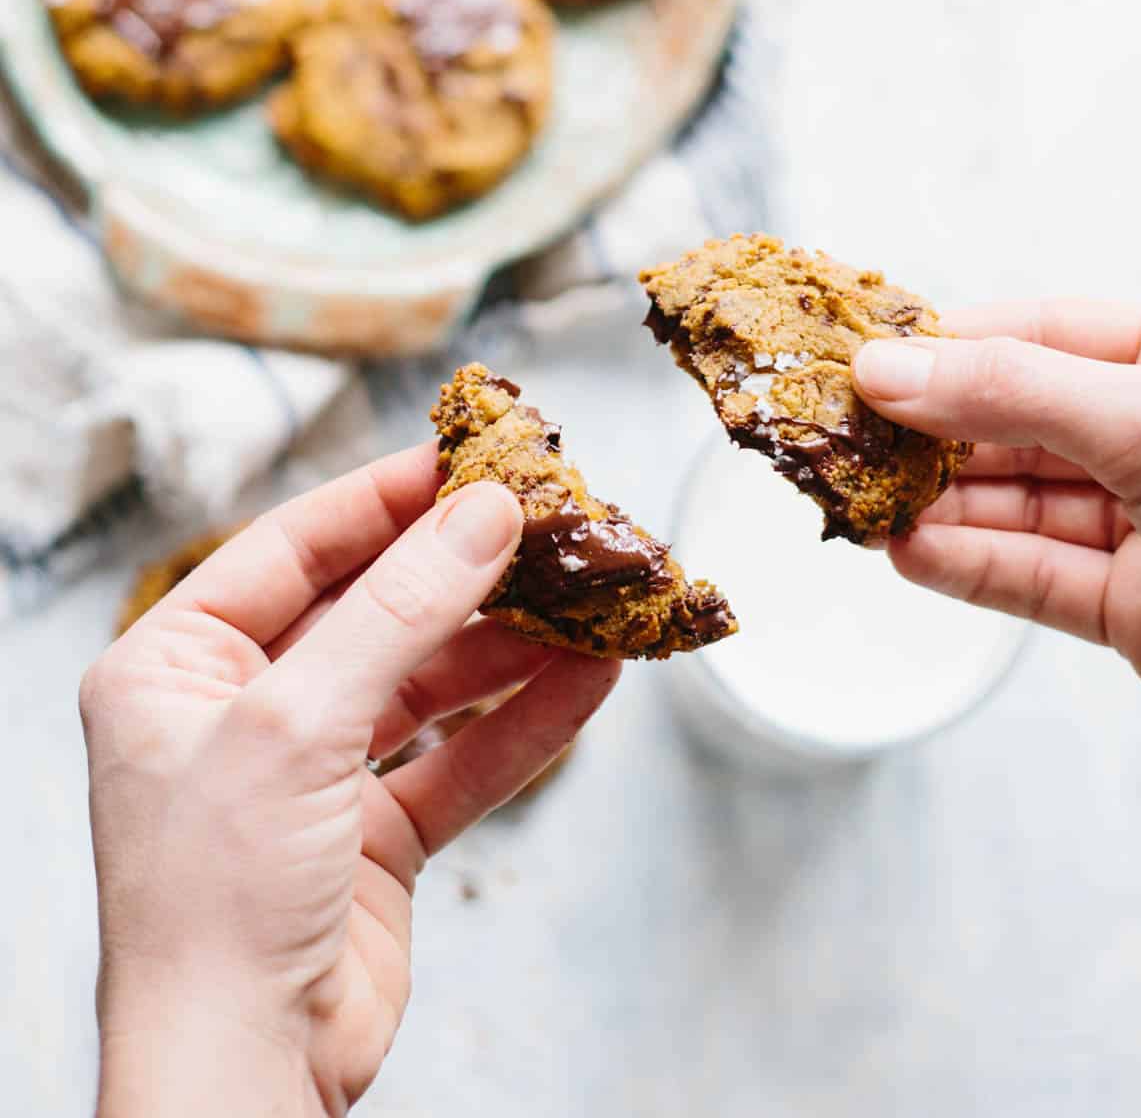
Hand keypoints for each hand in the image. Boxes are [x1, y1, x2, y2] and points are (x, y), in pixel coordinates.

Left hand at [82, 443, 618, 1117]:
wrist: (238, 1078)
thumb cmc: (212, 903)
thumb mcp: (298, 725)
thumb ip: (399, 611)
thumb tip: (484, 513)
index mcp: (174, 665)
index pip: (293, 547)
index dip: (385, 499)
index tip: (470, 458)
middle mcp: (239, 711)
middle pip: (372, 609)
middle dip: (464, 573)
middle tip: (552, 522)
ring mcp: (309, 776)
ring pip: (427, 682)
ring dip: (511, 645)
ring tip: (594, 599)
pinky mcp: (370, 838)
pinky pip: (459, 757)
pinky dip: (524, 721)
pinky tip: (590, 681)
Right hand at [852, 300, 1140, 718]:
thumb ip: (1012, 391)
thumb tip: (891, 368)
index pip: (1042, 333)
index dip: (952, 344)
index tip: (866, 357)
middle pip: (1018, 420)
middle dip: (931, 430)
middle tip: (841, 435)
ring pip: (1018, 505)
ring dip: (936, 503)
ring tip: (858, 497)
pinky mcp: (1138, 614)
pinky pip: (1035, 581)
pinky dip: (968, 568)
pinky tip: (908, 551)